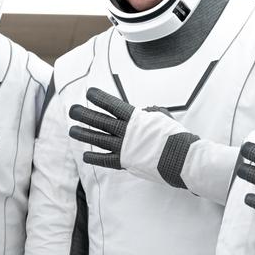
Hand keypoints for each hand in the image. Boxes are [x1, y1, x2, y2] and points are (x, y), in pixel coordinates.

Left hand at [68, 87, 197, 188]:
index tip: (89, 93)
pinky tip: (85, 155)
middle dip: (85, 114)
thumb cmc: (176, 136)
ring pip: (98, 139)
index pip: (112, 105)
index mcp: (136, 118)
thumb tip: (143, 112)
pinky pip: (106, 160)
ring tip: (72, 130)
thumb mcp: (163, 117)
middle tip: (72, 110)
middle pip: (100, 121)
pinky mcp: (126, 162)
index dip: (99, 98)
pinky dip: (95, 157)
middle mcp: (127, 131)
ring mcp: (125, 147)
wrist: (182, 158)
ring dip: (84, 134)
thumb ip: (150, 112)